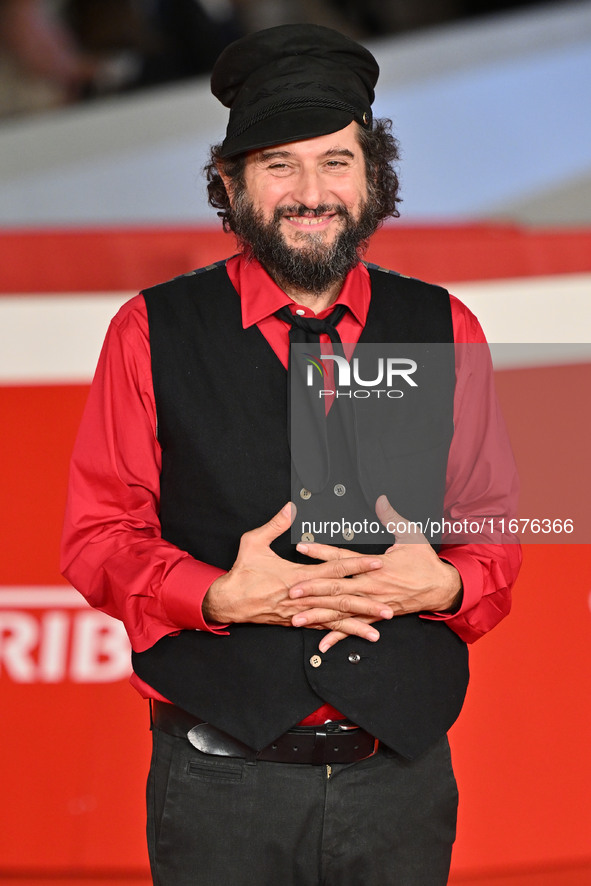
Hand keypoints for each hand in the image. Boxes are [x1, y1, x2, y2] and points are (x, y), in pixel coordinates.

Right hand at [203, 503, 390, 642]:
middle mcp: (303, 597)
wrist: (228, 602)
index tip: (377, 562)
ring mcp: (301, 612)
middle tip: (389, 605)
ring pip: (335, 619)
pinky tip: (352, 637)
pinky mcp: (297, 622)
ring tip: (379, 630)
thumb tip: (290, 507)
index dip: (357, 565)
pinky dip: (339, 633)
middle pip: (341, 599)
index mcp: (297, 576)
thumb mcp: (253, 542)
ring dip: (358, 624)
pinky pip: (322, 628)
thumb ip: (275, 524)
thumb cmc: (241, 573)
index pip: (334, 569)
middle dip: (367, 602)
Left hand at [289, 495, 462, 650]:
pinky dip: (337, 636)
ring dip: (318, 615)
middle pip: (336, 588)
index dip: (321, 552)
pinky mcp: (376, 617)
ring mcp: (372, 604)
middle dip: (312, 589)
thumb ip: (392, 517)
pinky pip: (353, 627)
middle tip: (290, 590)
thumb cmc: (425, 562)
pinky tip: (322, 642)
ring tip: (296, 618)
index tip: (302, 548)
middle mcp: (370, 586)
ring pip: (340, 611)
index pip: (342, 558)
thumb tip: (381, 500)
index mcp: (375, 566)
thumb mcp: (411, 535)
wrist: (440, 588)